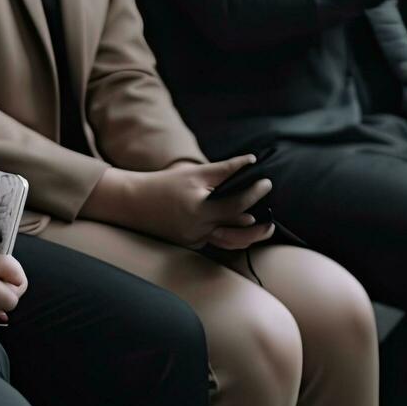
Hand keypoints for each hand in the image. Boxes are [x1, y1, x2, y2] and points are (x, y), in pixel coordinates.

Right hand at [84, 156, 275, 249]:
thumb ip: (224, 170)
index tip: (266, 183)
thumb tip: (250, 161)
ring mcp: (193, 240)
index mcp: (200, 209)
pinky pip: (214, 242)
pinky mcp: (190, 244)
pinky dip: (229, 236)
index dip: (255, 193)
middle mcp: (197, 229)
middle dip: (259, 228)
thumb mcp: (194, 173)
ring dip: (248, 238)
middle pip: (238, 233)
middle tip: (272, 219)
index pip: (236, 204)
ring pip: (229, 243)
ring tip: (262, 228)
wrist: (134, 203)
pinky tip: (240, 229)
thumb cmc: (165, 184)